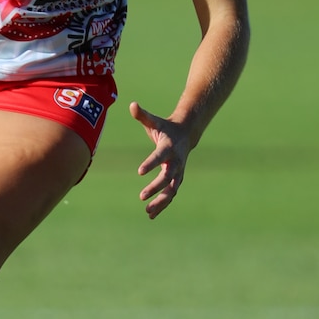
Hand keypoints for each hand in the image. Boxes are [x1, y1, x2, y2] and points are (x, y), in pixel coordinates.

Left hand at [129, 101, 191, 218]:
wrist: (186, 133)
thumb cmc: (165, 127)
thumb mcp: (154, 121)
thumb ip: (143, 115)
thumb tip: (132, 104)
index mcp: (169, 147)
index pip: (160, 156)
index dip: (151, 163)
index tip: (140, 172)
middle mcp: (176, 161)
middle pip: (167, 177)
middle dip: (155, 187)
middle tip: (141, 196)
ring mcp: (179, 172)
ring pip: (171, 190)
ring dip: (160, 201)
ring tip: (147, 211)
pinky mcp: (177, 179)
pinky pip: (171, 195)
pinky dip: (162, 205)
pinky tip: (151, 214)